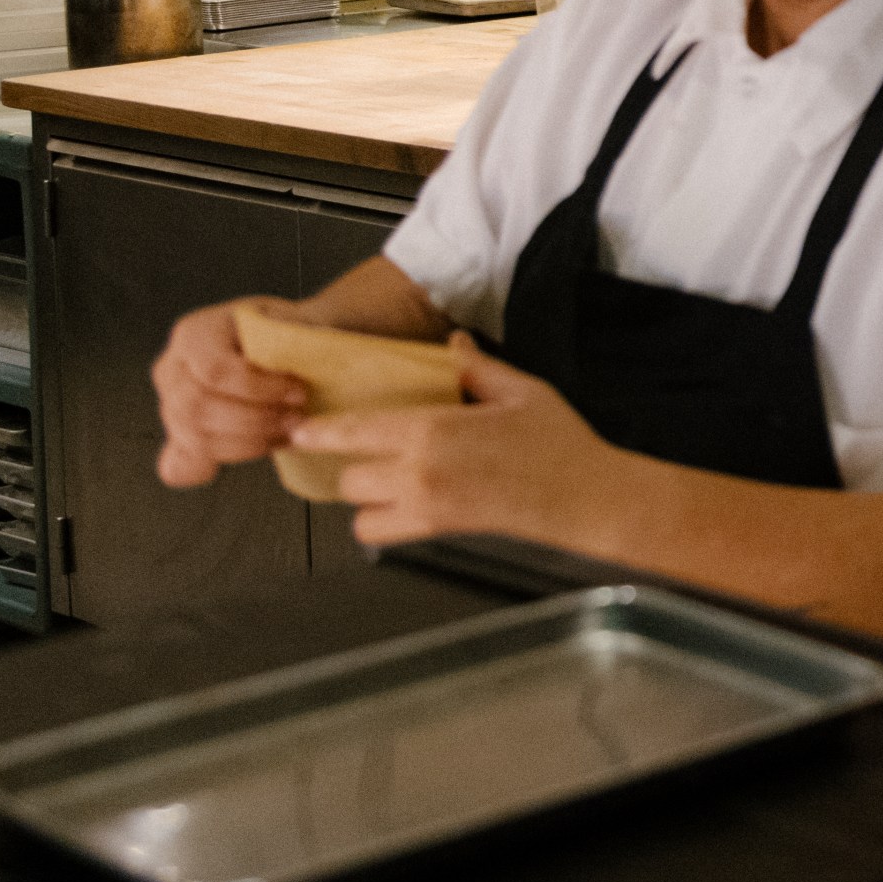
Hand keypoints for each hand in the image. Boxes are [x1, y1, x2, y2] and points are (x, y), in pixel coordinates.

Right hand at [152, 296, 310, 487]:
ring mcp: (171, 404)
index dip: (257, 388)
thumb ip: (293, 334)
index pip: (214, 370)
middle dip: (255, 420)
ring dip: (250, 442)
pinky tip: (265, 445)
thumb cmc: (280, 331)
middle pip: (200, 407)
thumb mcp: (290, 319)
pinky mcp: (180, 434)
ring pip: (197, 437)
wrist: (274, 346)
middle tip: (297, 417)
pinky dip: (228, 458)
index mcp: (194, 334)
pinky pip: (191, 459)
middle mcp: (172, 369)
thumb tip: (304, 350)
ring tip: (289, 431)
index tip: (298, 392)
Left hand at [298, 342, 629, 549]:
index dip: (319, 433)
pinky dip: (380, 521)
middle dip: (352, 463)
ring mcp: (426, 507)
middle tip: (363, 450)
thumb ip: (477, 369)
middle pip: (348, 477)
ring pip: (359, 510)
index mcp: (434, 430)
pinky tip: (400, 503)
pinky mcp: (437, 531)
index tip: (299, 431)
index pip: (355, 432)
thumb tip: (453, 347)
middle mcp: (420, 473)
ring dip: (364, 495)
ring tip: (383, 478)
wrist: (583, 496)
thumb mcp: (521, 390)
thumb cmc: (558, 443)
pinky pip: (381, 534)